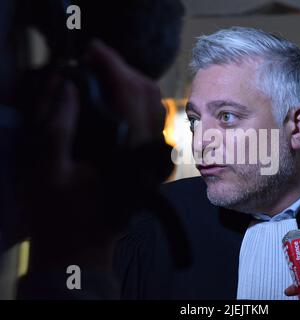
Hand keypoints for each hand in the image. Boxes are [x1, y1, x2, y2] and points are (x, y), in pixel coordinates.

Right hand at [23, 41, 168, 269]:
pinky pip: (155, 122)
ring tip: (103, 76)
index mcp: (126, 154)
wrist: (82, 247)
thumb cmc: (58, 214)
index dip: (112, 66)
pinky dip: (139, 102)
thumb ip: (56, 124)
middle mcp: (148, 154)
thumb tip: (67, 83)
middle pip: (148, 96)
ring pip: (155, 107)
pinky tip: (118, 100)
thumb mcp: (46, 169)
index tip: (92, 50)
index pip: (129, 96)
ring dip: (132, 84)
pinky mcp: (152, 163)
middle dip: (123, 71)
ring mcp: (155, 160)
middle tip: (94, 63)